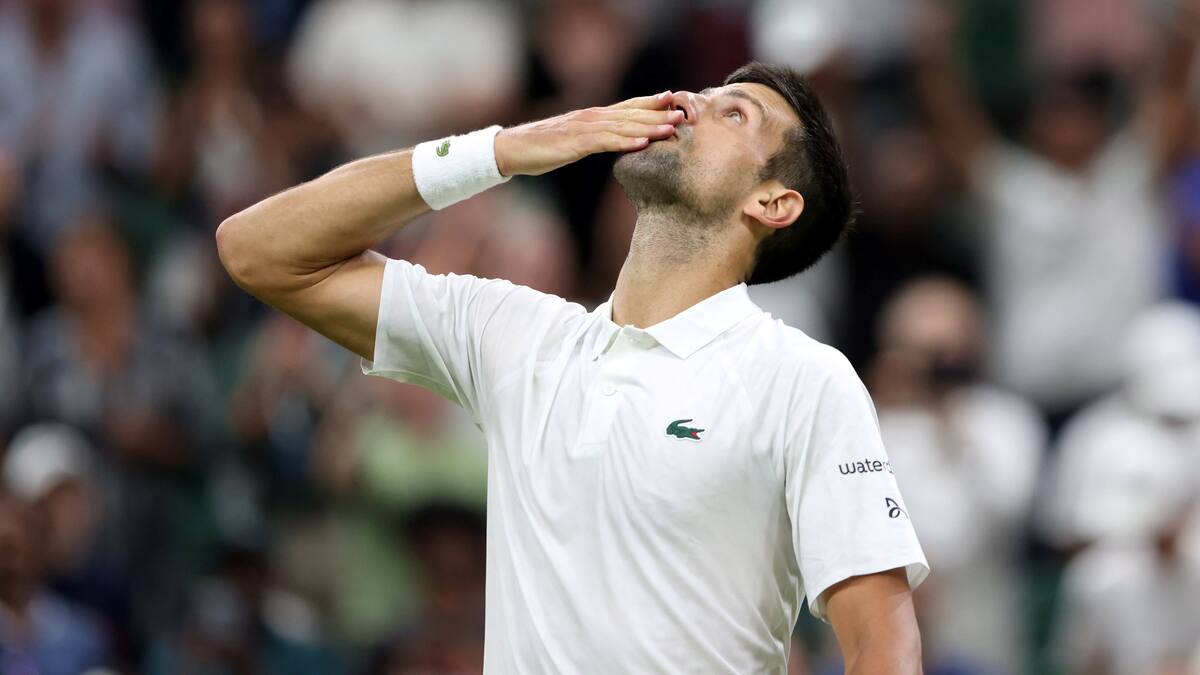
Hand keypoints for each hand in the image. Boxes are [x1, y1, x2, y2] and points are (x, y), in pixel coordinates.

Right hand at [494, 92, 683, 176]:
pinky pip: (606, 142)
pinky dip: (626, 142)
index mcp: (593, 116)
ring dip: (650, 126)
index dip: (650, 102)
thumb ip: (593, 138)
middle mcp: (592, 117)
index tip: (673, 98)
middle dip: (659, 113)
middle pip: (632, 113)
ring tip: (672, 128)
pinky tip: (642, 143)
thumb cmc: (542, 147)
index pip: (628, 106)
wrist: (513, 149)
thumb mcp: (574, 140)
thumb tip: (612, 141)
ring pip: (624, 126)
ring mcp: (584, 129)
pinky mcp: (576, 143)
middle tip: (683, 113)